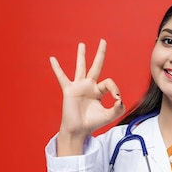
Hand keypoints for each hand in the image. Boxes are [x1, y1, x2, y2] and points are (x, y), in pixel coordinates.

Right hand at [50, 40, 124, 154]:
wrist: (79, 130)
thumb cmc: (92, 123)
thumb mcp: (109, 116)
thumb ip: (118, 108)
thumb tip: (120, 99)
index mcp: (98, 91)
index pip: (109, 82)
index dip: (115, 88)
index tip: (117, 98)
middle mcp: (89, 86)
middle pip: (96, 66)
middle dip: (100, 54)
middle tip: (103, 41)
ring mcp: (78, 87)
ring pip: (80, 67)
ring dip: (81, 56)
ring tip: (82, 44)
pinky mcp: (69, 90)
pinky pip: (62, 77)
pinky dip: (57, 68)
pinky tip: (52, 59)